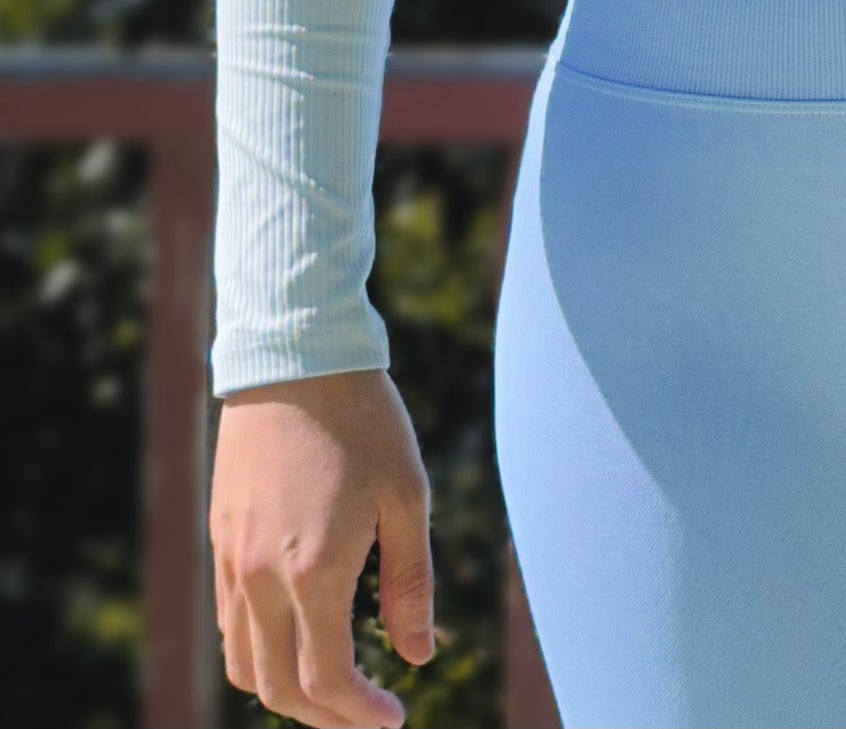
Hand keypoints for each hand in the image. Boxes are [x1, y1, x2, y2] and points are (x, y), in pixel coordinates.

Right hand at [209, 369, 435, 727]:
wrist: (296, 358)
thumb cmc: (366, 421)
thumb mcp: (406, 496)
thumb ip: (411, 582)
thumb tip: (418, 656)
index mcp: (314, 571)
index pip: (326, 680)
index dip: (359, 714)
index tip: (396, 718)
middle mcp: (262, 577)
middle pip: (277, 688)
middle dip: (324, 716)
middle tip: (368, 715)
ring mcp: (232, 560)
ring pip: (243, 663)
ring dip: (286, 690)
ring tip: (336, 686)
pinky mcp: (220, 539)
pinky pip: (230, 623)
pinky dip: (258, 652)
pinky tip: (299, 639)